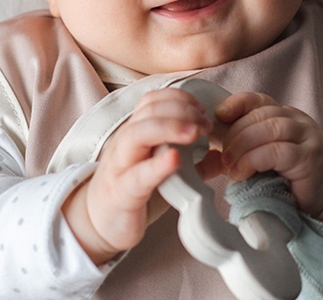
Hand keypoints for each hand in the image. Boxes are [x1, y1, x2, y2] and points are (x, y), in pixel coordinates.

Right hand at [62, 88, 212, 262]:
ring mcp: (120, 167)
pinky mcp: (122, 193)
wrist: (99, 224)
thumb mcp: (165, 172)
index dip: (179, 98)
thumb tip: (223, 155)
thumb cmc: (133, 192)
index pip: (152, 101)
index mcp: (136, 134)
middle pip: (147, 112)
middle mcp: (125, 143)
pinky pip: (137, 175)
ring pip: (137, 134)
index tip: (202, 109)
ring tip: (195, 132)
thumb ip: (193, 163)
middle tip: (206, 123)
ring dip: (169, 127)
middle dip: (181, 110)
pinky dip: (157, 165)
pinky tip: (175, 159)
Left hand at [215, 92, 322, 227]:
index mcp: (283, 115)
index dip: (236, 104)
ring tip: (230, 165)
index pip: (258, 99)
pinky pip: (278, 151)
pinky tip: (243, 173)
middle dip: (235, 133)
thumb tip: (200, 157)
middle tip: (222, 155)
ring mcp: (307, 137)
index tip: (218, 116)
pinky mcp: (310, 157)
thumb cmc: (286, 180)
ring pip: (270, 128)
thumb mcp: (256, 160)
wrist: (321, 204)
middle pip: (261, 114)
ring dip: (243, 145)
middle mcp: (297, 121)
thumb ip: (232, 153)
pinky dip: (254, 160)